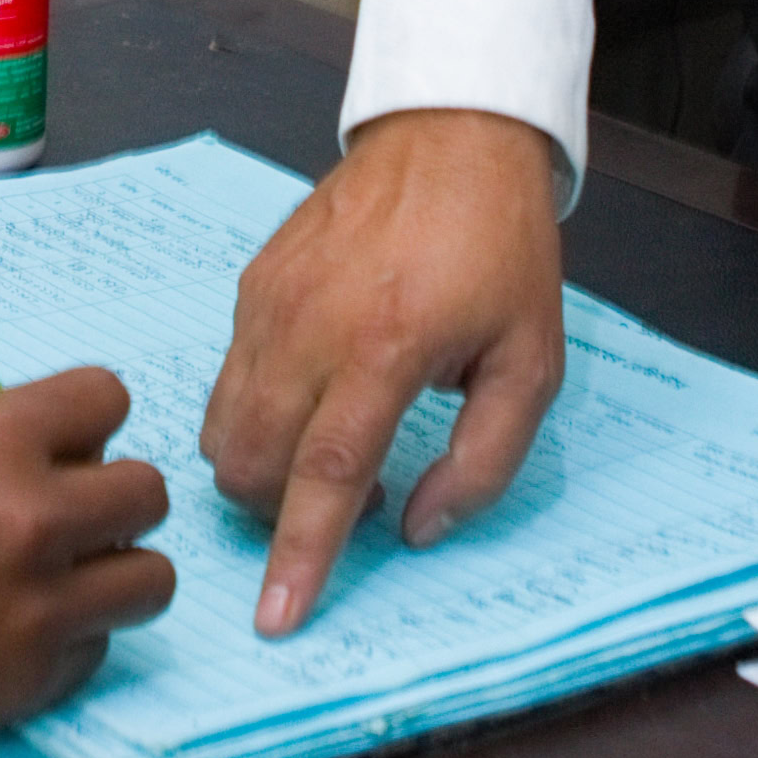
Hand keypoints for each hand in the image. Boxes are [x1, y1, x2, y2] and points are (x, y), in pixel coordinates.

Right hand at [0, 367, 177, 757]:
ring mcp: (39, 607)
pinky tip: (13, 632)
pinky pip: (98, 648)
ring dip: (113, 572)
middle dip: (110, 497)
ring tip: (64, 580)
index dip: (86, 420)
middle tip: (66, 516)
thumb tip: (18, 418)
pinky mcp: (30, 680)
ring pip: (150, 580)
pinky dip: (69, 638)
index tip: (63, 444)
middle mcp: (34, 521)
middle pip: (147, 492)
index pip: (108, 398)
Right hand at [199, 106, 567, 637]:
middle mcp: (311, 327)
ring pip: (223, 430)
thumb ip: (484, 459)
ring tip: (331, 447)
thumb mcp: (533, 361)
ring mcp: (269, 304)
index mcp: (387, 348)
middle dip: (279, 515)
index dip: (301, 555)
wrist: (451, 138)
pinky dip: (256, 415)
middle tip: (350, 498)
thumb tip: (419, 527)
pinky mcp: (250, 286)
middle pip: (252, 466)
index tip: (277, 619)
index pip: (327, 476)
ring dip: (262, 471)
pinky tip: (315, 393)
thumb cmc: (501, 253)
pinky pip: (228, 382)